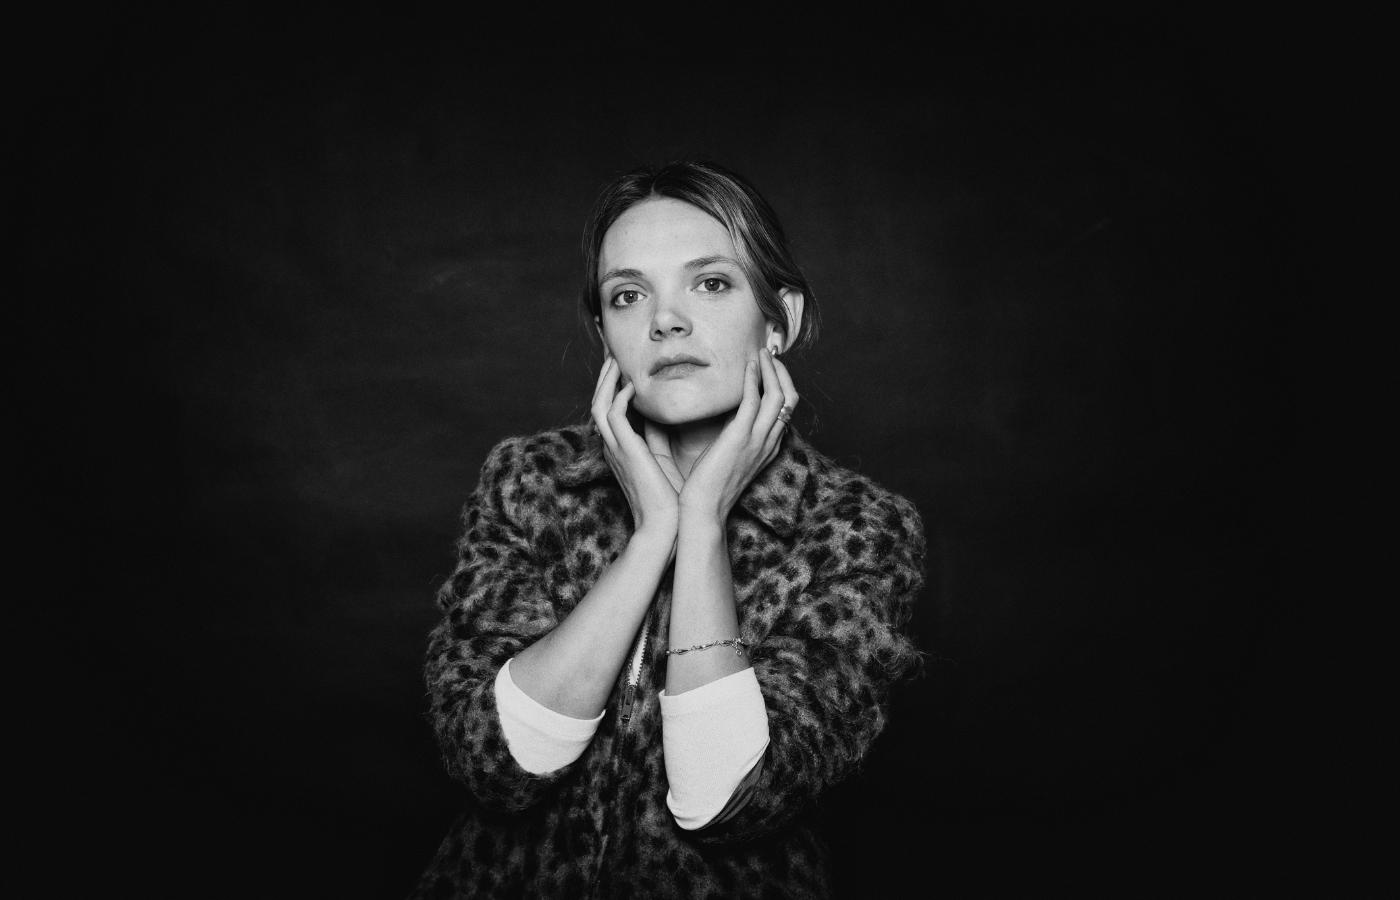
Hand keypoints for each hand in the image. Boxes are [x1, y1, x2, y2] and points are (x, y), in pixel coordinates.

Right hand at [591, 355, 680, 539]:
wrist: (666, 527)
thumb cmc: (669, 500)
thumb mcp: (662, 461)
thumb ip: (658, 438)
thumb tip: (663, 417)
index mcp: (622, 450)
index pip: (609, 410)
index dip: (612, 386)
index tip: (623, 366)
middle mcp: (614, 447)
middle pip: (598, 401)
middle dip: (604, 376)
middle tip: (612, 352)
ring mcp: (617, 449)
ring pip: (600, 404)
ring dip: (607, 380)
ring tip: (616, 359)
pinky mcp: (626, 451)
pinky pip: (613, 415)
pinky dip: (620, 396)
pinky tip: (632, 385)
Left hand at [678, 348, 797, 525]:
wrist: (703, 510)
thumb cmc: (709, 487)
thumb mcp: (728, 458)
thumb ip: (733, 436)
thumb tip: (724, 415)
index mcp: (767, 447)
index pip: (786, 411)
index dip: (782, 385)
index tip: (770, 367)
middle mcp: (768, 442)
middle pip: (790, 399)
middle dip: (782, 372)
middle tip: (770, 353)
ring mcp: (757, 439)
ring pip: (779, 396)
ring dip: (771, 369)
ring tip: (761, 353)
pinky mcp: (740, 437)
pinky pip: (754, 400)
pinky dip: (753, 378)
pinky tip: (746, 365)